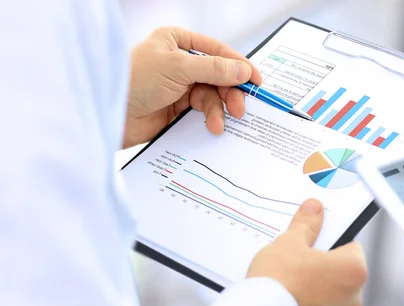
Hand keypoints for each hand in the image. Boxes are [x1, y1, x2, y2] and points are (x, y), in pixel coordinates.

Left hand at [124, 27, 261, 148]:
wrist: (108, 115)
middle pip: (218, 77)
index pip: (217, 51)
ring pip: (212, 97)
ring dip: (218, 111)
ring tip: (218, 124)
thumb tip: (244, 70)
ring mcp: (179, 87)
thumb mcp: (177, 68)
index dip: (239, 65)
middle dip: (230, 93)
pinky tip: (211, 128)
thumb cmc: (135, 80)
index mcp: (178, 42)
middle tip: (239, 108)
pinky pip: (201, 113)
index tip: (256, 81)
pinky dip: (209, 120)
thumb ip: (214, 69)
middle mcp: (180, 63)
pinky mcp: (176, 110)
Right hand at [247, 199, 367, 305]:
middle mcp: (354, 300)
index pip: (350, 247)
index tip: (314, 243)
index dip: (331, 242)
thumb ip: (306, 225)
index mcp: (353, 270)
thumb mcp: (289, 243)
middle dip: (323, 270)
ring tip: (288, 289)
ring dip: (316, 296)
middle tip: (296, 265)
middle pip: (341, 276)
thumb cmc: (278, 280)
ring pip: (331, 302)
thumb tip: (314, 209)